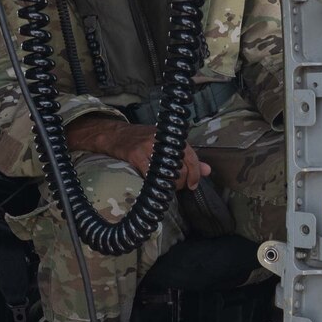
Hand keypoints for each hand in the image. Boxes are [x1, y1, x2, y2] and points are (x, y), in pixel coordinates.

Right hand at [69, 118, 209, 190]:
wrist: (114, 134)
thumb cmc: (140, 140)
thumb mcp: (165, 145)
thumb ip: (188, 158)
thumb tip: (208, 171)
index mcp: (171, 136)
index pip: (191, 155)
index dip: (195, 173)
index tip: (193, 185)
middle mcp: (162, 139)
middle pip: (181, 166)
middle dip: (181, 182)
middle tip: (177, 187)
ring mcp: (148, 146)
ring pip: (168, 172)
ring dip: (170, 185)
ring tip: (166, 187)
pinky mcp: (135, 154)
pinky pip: (150, 174)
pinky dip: (154, 183)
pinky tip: (153, 185)